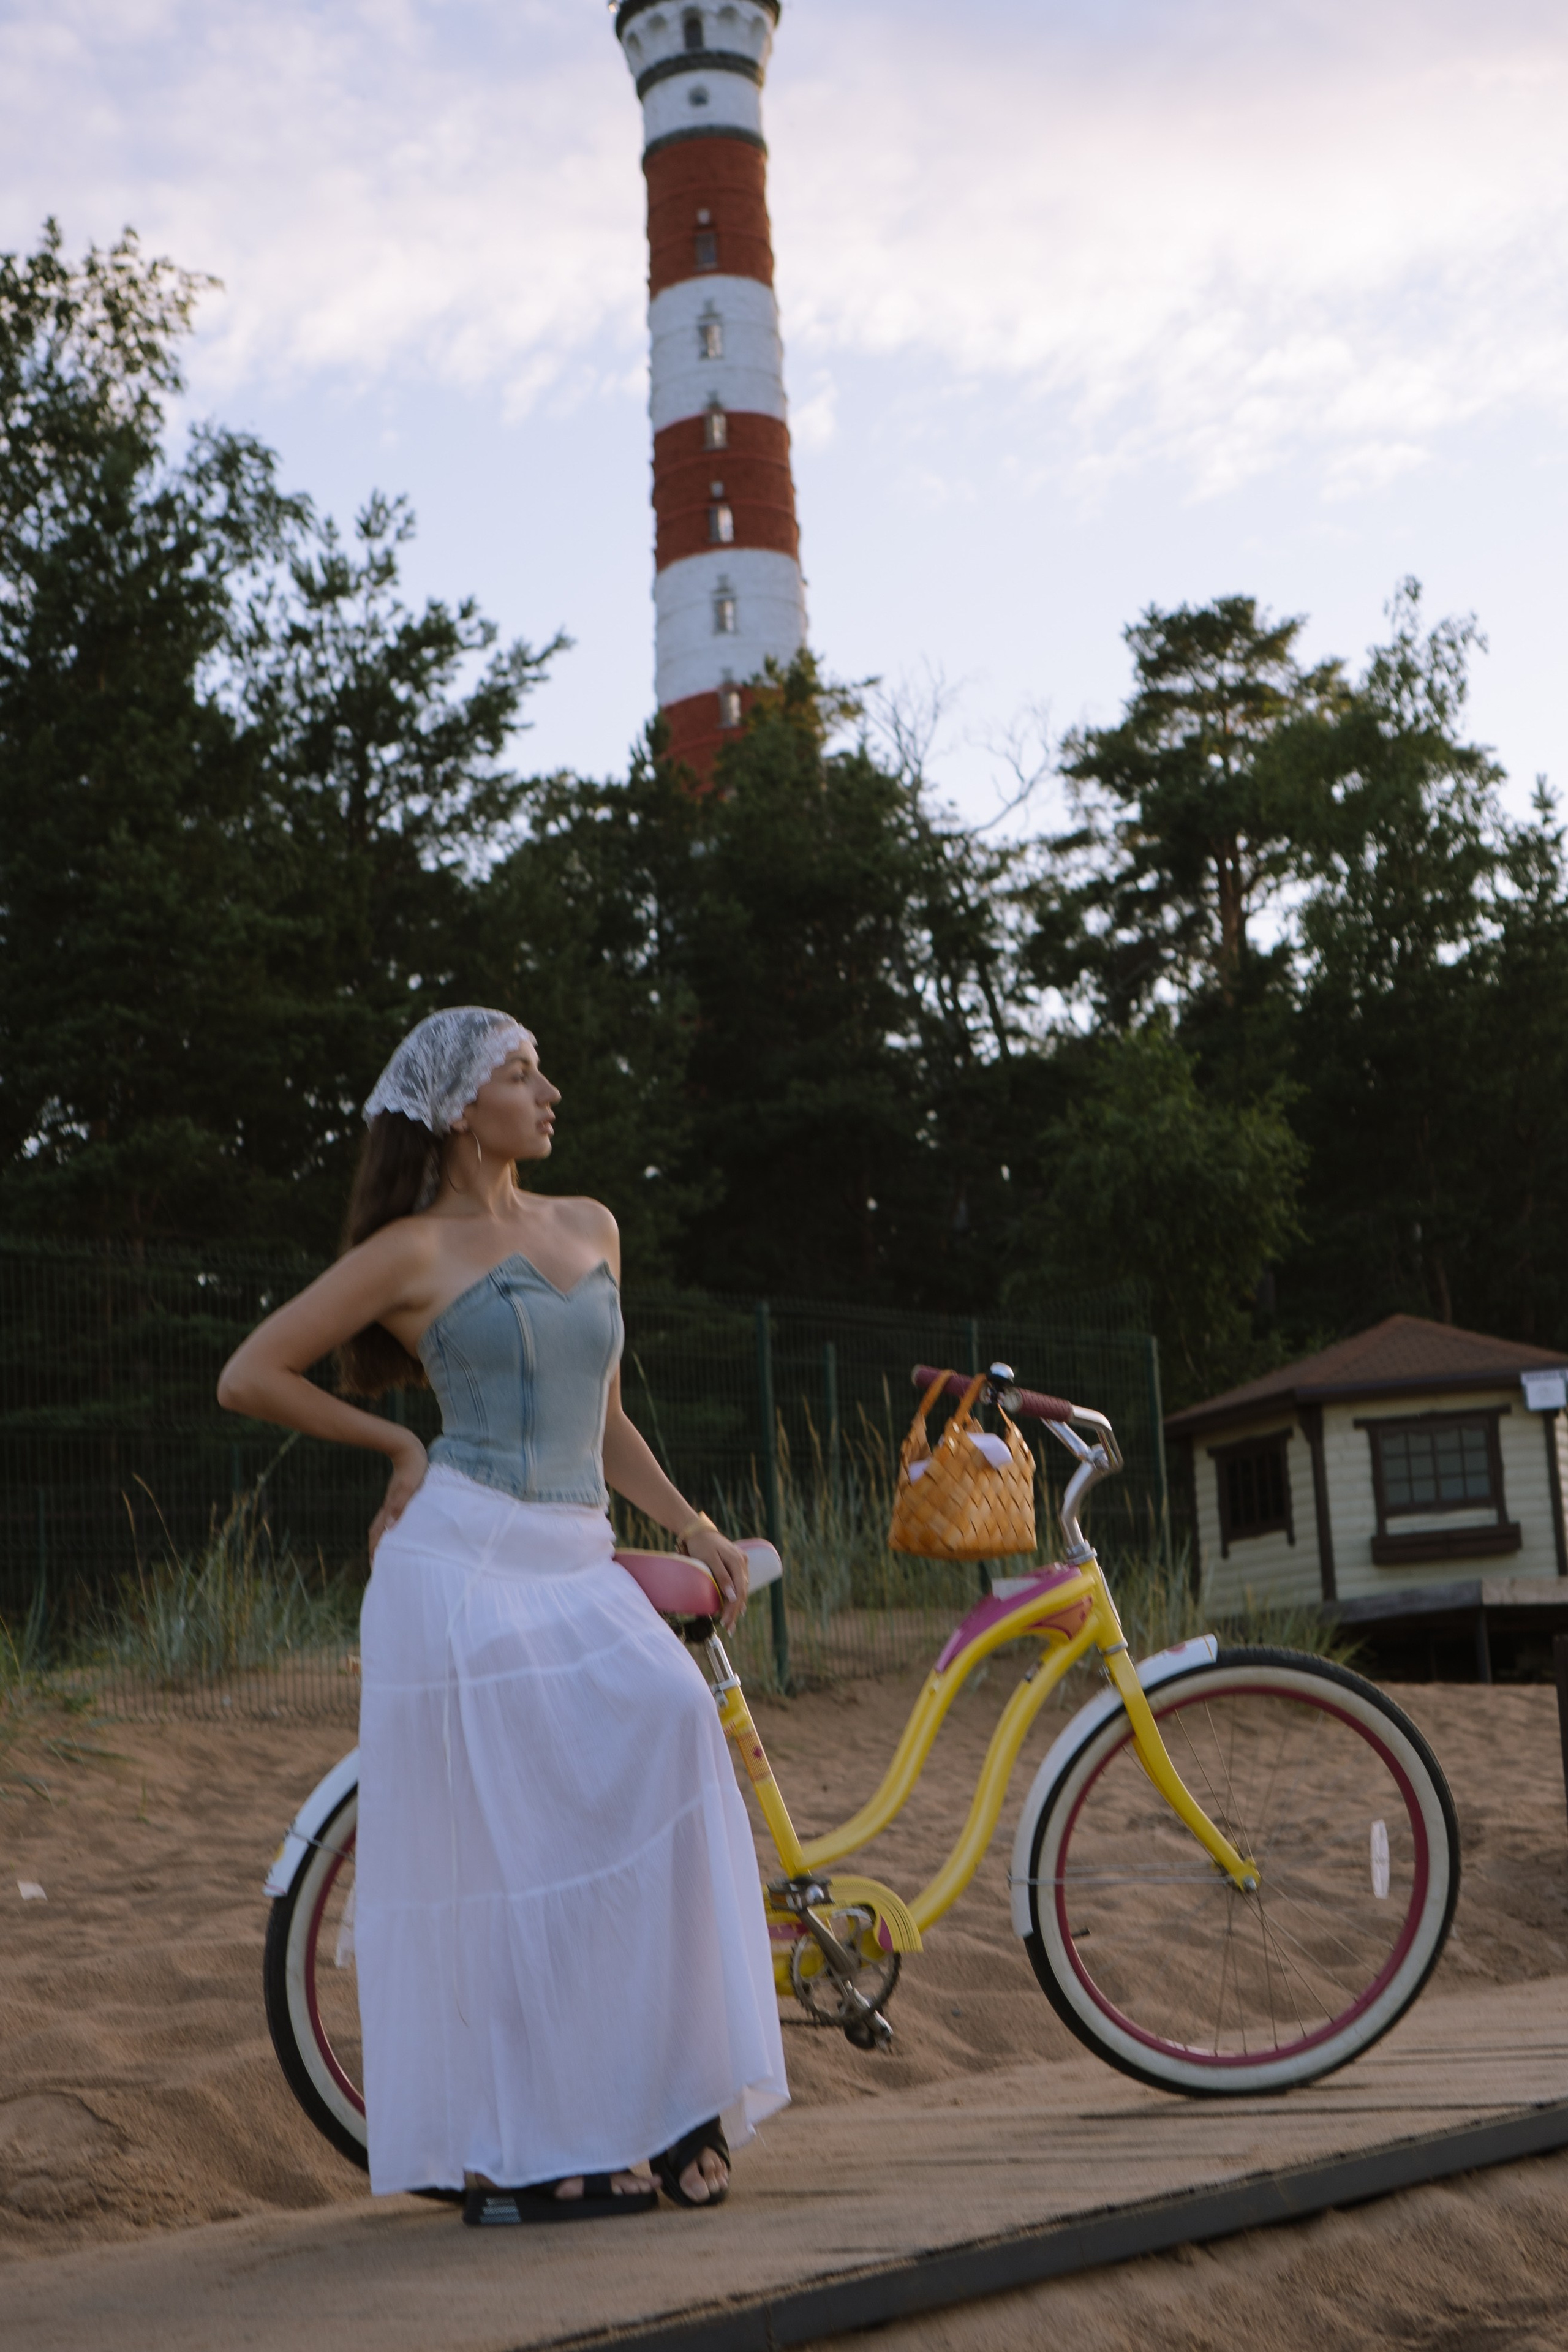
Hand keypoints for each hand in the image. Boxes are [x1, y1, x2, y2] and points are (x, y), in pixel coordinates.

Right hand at [369, 1435, 427, 1558]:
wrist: (407, 1448)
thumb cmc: (413, 1466)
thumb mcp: (408, 1486)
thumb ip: (399, 1504)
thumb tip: (390, 1526)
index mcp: (390, 1507)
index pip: (379, 1534)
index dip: (376, 1551)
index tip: (375, 1567)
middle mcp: (388, 1507)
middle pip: (377, 1533)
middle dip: (376, 1550)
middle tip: (378, 1566)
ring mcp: (391, 1502)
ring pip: (382, 1526)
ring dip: (382, 1541)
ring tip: (386, 1554)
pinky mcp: (397, 1498)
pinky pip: (390, 1518)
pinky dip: (389, 1529)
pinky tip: (396, 1532)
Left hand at [684, 1524, 749, 1630]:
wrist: (699, 1531)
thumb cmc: (702, 1545)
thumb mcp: (709, 1560)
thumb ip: (722, 1577)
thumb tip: (733, 1596)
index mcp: (737, 1562)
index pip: (739, 1591)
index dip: (733, 1608)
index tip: (726, 1622)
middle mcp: (742, 1563)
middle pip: (742, 1592)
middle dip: (735, 1611)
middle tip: (729, 1629)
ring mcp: (740, 1563)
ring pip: (741, 1589)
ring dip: (736, 1606)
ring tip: (730, 1622)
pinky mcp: (736, 1565)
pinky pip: (739, 1584)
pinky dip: (736, 1597)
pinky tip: (736, 1607)